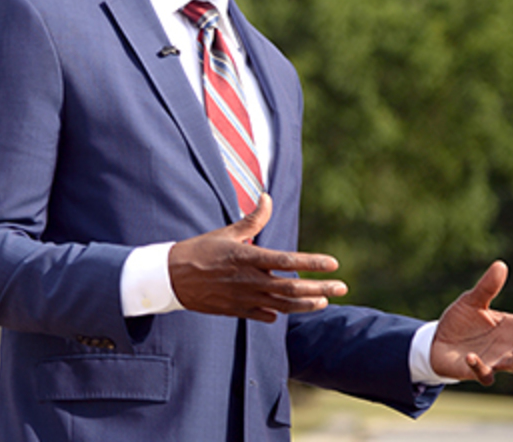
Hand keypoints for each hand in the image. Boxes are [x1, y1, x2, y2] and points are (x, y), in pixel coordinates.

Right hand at [167, 193, 348, 322]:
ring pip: (283, 305)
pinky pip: (264, 316)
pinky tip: (288, 309)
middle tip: (341, 287)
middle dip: (320, 288)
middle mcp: (248, 280)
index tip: (333, 263)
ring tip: (324, 302)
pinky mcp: (236, 310)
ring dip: (306, 304)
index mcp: (246, 257)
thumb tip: (267, 198)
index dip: (312, 263)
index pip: (287, 261)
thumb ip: (252, 219)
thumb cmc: (200, 250)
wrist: (171, 278)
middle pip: (292, 288)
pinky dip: (279, 313)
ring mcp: (243, 298)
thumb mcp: (226, 233)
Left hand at [430, 260, 512, 384]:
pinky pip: (485, 374)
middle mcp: (510, 346)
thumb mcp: (472, 301)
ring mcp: (497, 360)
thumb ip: (487, 287)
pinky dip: (480, 367)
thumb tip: (500, 264)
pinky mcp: (479, 371)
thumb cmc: (461, 321)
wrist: (438, 341)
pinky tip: (472, 356)